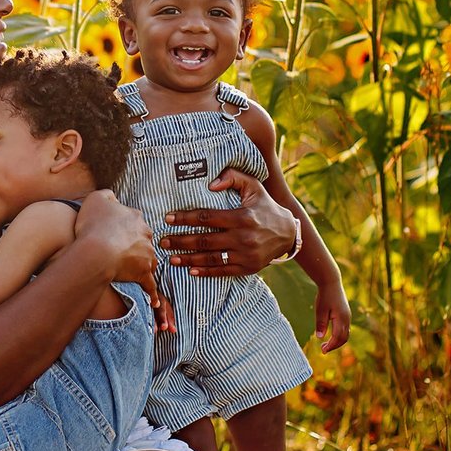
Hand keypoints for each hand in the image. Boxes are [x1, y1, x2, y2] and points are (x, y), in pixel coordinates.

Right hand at [74, 192, 172, 331]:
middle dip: (136, 246)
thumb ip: (107, 196)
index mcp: (135, 217)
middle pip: (144, 241)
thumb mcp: (96, 198)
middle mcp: (145, 235)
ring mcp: (146, 254)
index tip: (114, 233)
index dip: (123, 227)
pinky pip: (150, 285)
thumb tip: (113, 198)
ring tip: (135, 274)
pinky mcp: (143, 273)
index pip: (133, 221)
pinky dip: (152, 294)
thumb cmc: (93, 224)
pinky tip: (154, 303)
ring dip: (143, 266)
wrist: (96, 249)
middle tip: (122, 253)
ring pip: (149, 260)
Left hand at [161, 169, 292, 275]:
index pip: (206, 218)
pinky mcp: (247, 268)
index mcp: (241, 217)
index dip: (185, 218)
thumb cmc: (265, 207)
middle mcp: (242, 237)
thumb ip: (233, 177)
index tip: (169, 218)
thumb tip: (211, 183)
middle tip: (163, 241)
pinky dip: (205, 272)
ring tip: (171, 258)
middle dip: (180, 241)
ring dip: (188, 259)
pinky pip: (222, 271)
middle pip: (204, 240)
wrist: (288, 233)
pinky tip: (190, 270)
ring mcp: (245, 255)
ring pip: (210, 259)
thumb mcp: (254, 186)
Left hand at [314, 280, 350, 353]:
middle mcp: (347, 319)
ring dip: (337, 341)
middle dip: (334, 346)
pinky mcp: (346, 314)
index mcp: (341, 318)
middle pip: (344, 338)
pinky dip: (339, 335)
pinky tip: (331, 335)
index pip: (338, 337)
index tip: (323, 351)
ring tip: (325, 344)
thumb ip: (321, 323)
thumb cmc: (324, 295)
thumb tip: (320, 337)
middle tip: (323, 350)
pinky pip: (345, 329)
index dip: (331, 346)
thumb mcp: (320, 309)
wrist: (331, 282)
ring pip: (345, 334)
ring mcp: (348, 316)